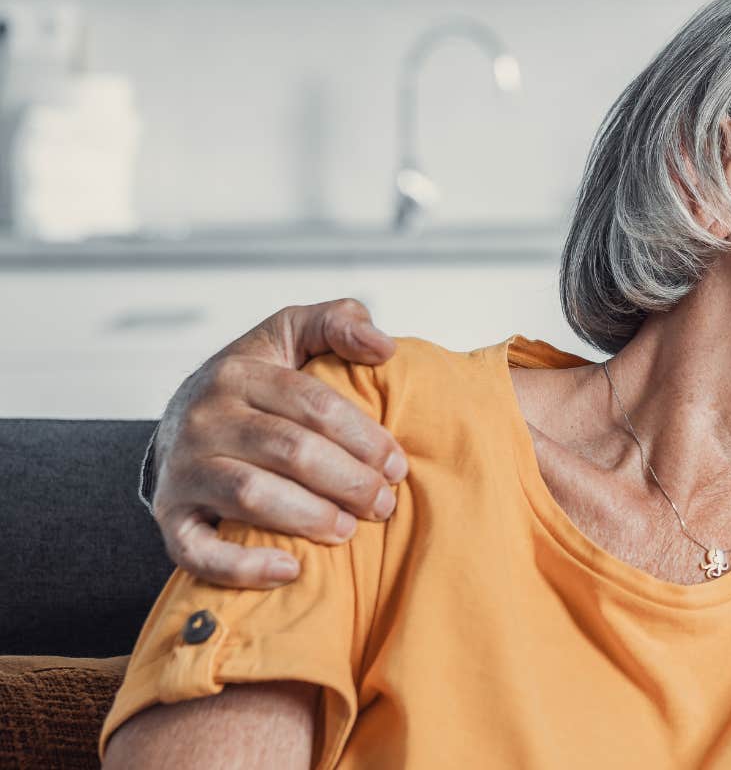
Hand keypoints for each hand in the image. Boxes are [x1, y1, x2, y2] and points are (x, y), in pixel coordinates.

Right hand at [152, 299, 403, 588]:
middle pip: (289, 450)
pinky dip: (242, 566)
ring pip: (251, 495)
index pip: (313, 404)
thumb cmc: (256, 379)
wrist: (179, 420)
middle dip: (348, 480)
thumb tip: (383, 346)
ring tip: (349, 529)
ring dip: (309, 517)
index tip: (398, 465)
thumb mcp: (290, 334)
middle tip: (384, 504)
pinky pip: (197, 550)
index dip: (363, 437)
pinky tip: (290, 571)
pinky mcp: (170, 515)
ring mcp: (183, 468)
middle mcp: (205, 418)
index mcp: (238, 371)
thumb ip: (337, 322)